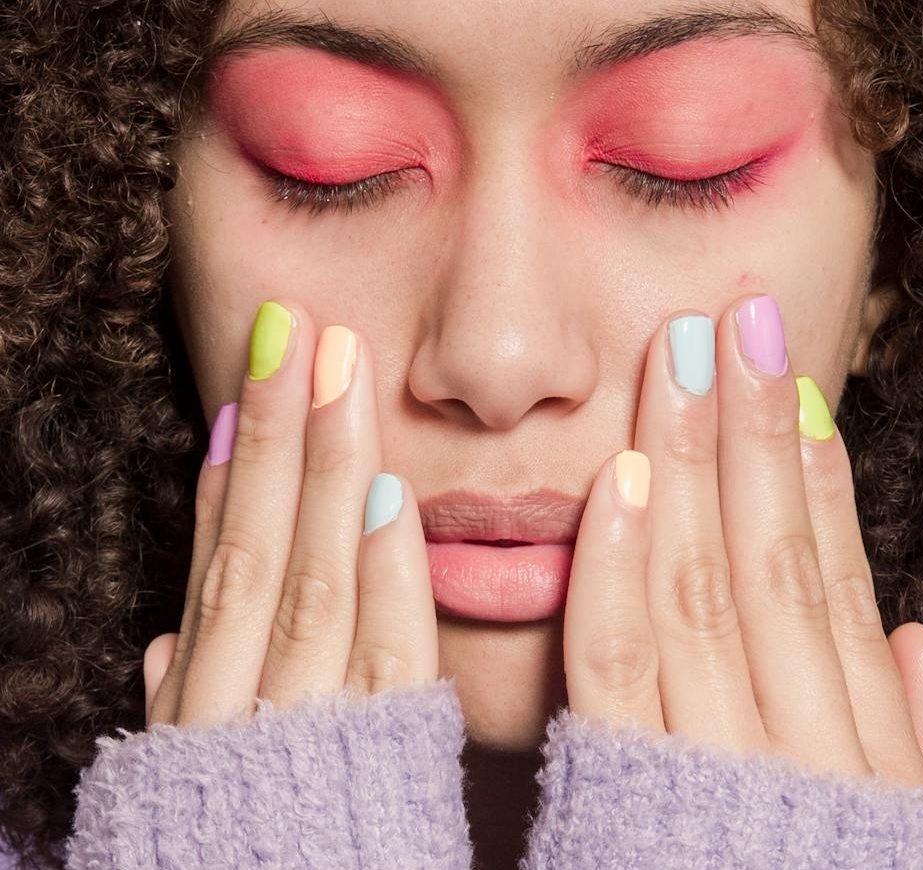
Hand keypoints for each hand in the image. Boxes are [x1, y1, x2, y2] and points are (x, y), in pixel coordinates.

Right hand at [143, 300, 437, 727]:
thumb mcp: (189, 786)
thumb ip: (184, 709)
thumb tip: (163, 645)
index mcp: (202, 719)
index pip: (215, 573)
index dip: (228, 476)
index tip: (243, 394)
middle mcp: (243, 716)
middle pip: (257, 552)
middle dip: (274, 434)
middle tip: (291, 328)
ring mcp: (309, 737)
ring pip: (314, 583)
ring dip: (326, 470)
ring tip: (338, 369)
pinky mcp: (383, 768)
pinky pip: (389, 661)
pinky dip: (388, 575)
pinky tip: (394, 491)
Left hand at [562, 294, 922, 791]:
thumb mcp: (900, 849)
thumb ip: (909, 750)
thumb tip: (916, 645)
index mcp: (859, 751)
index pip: (834, 579)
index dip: (815, 475)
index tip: (795, 385)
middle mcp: (802, 742)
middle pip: (772, 553)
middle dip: (755, 429)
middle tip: (738, 321)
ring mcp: (722, 765)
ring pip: (706, 582)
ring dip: (693, 461)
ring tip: (684, 359)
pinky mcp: (634, 794)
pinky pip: (624, 664)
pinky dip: (623, 567)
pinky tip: (621, 478)